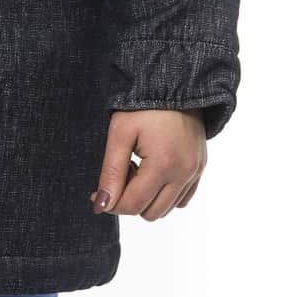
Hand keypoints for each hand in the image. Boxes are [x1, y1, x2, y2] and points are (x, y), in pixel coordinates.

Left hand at [90, 109, 206, 218]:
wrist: (173, 83)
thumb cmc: (143, 105)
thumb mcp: (120, 133)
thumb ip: (111, 172)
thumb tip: (102, 205)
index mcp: (164, 164)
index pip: (134, 205)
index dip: (111, 202)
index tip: (96, 191)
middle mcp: (184, 173)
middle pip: (151, 212)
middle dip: (131, 198)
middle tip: (123, 169)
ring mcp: (195, 171)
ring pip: (167, 208)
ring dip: (148, 196)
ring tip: (138, 166)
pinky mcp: (201, 167)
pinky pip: (182, 198)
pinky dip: (165, 193)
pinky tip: (154, 169)